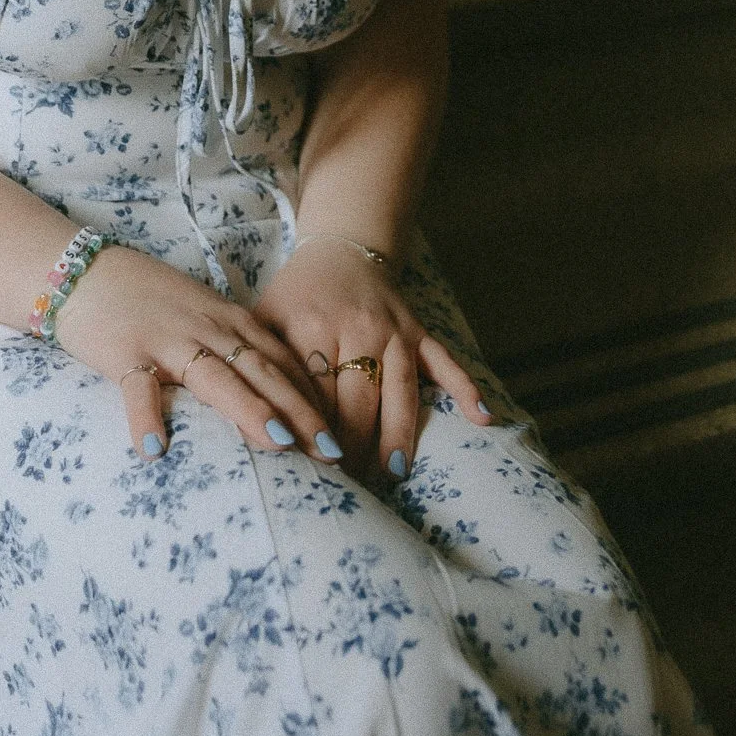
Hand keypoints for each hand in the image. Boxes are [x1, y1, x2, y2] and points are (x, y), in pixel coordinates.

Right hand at [52, 244, 338, 463]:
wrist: (85, 270)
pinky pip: (138, 388)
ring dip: (248, 409)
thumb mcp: (202, 317)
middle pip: (261, 372)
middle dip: (301, 412)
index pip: (282, 360)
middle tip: (333, 453)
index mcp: (228, 321)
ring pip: (215, 376)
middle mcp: (206, 329)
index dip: (314, 397)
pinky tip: (155, 450)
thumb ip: (236, 348)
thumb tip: (277, 395)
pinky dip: (147, 417)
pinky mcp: (124, 353)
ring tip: (279, 444)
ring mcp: (166, 340)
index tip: (342, 435)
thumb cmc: (148, 300)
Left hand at [252, 237, 492, 480]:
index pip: (313, 391)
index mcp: (310, 324)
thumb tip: (252, 420)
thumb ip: (261, 363)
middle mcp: (356, 327)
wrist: (341, 250)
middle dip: (352, 446)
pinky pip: (445, 362)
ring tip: (392, 472)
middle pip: (357, 399)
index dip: (312, 433)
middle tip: (347, 485)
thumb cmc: (297, 294)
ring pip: (400, 391)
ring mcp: (393, 329)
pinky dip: (465, 388)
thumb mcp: (267, 317)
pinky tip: (482, 418)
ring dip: (397, 434)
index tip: (309, 469)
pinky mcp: (419, 330)